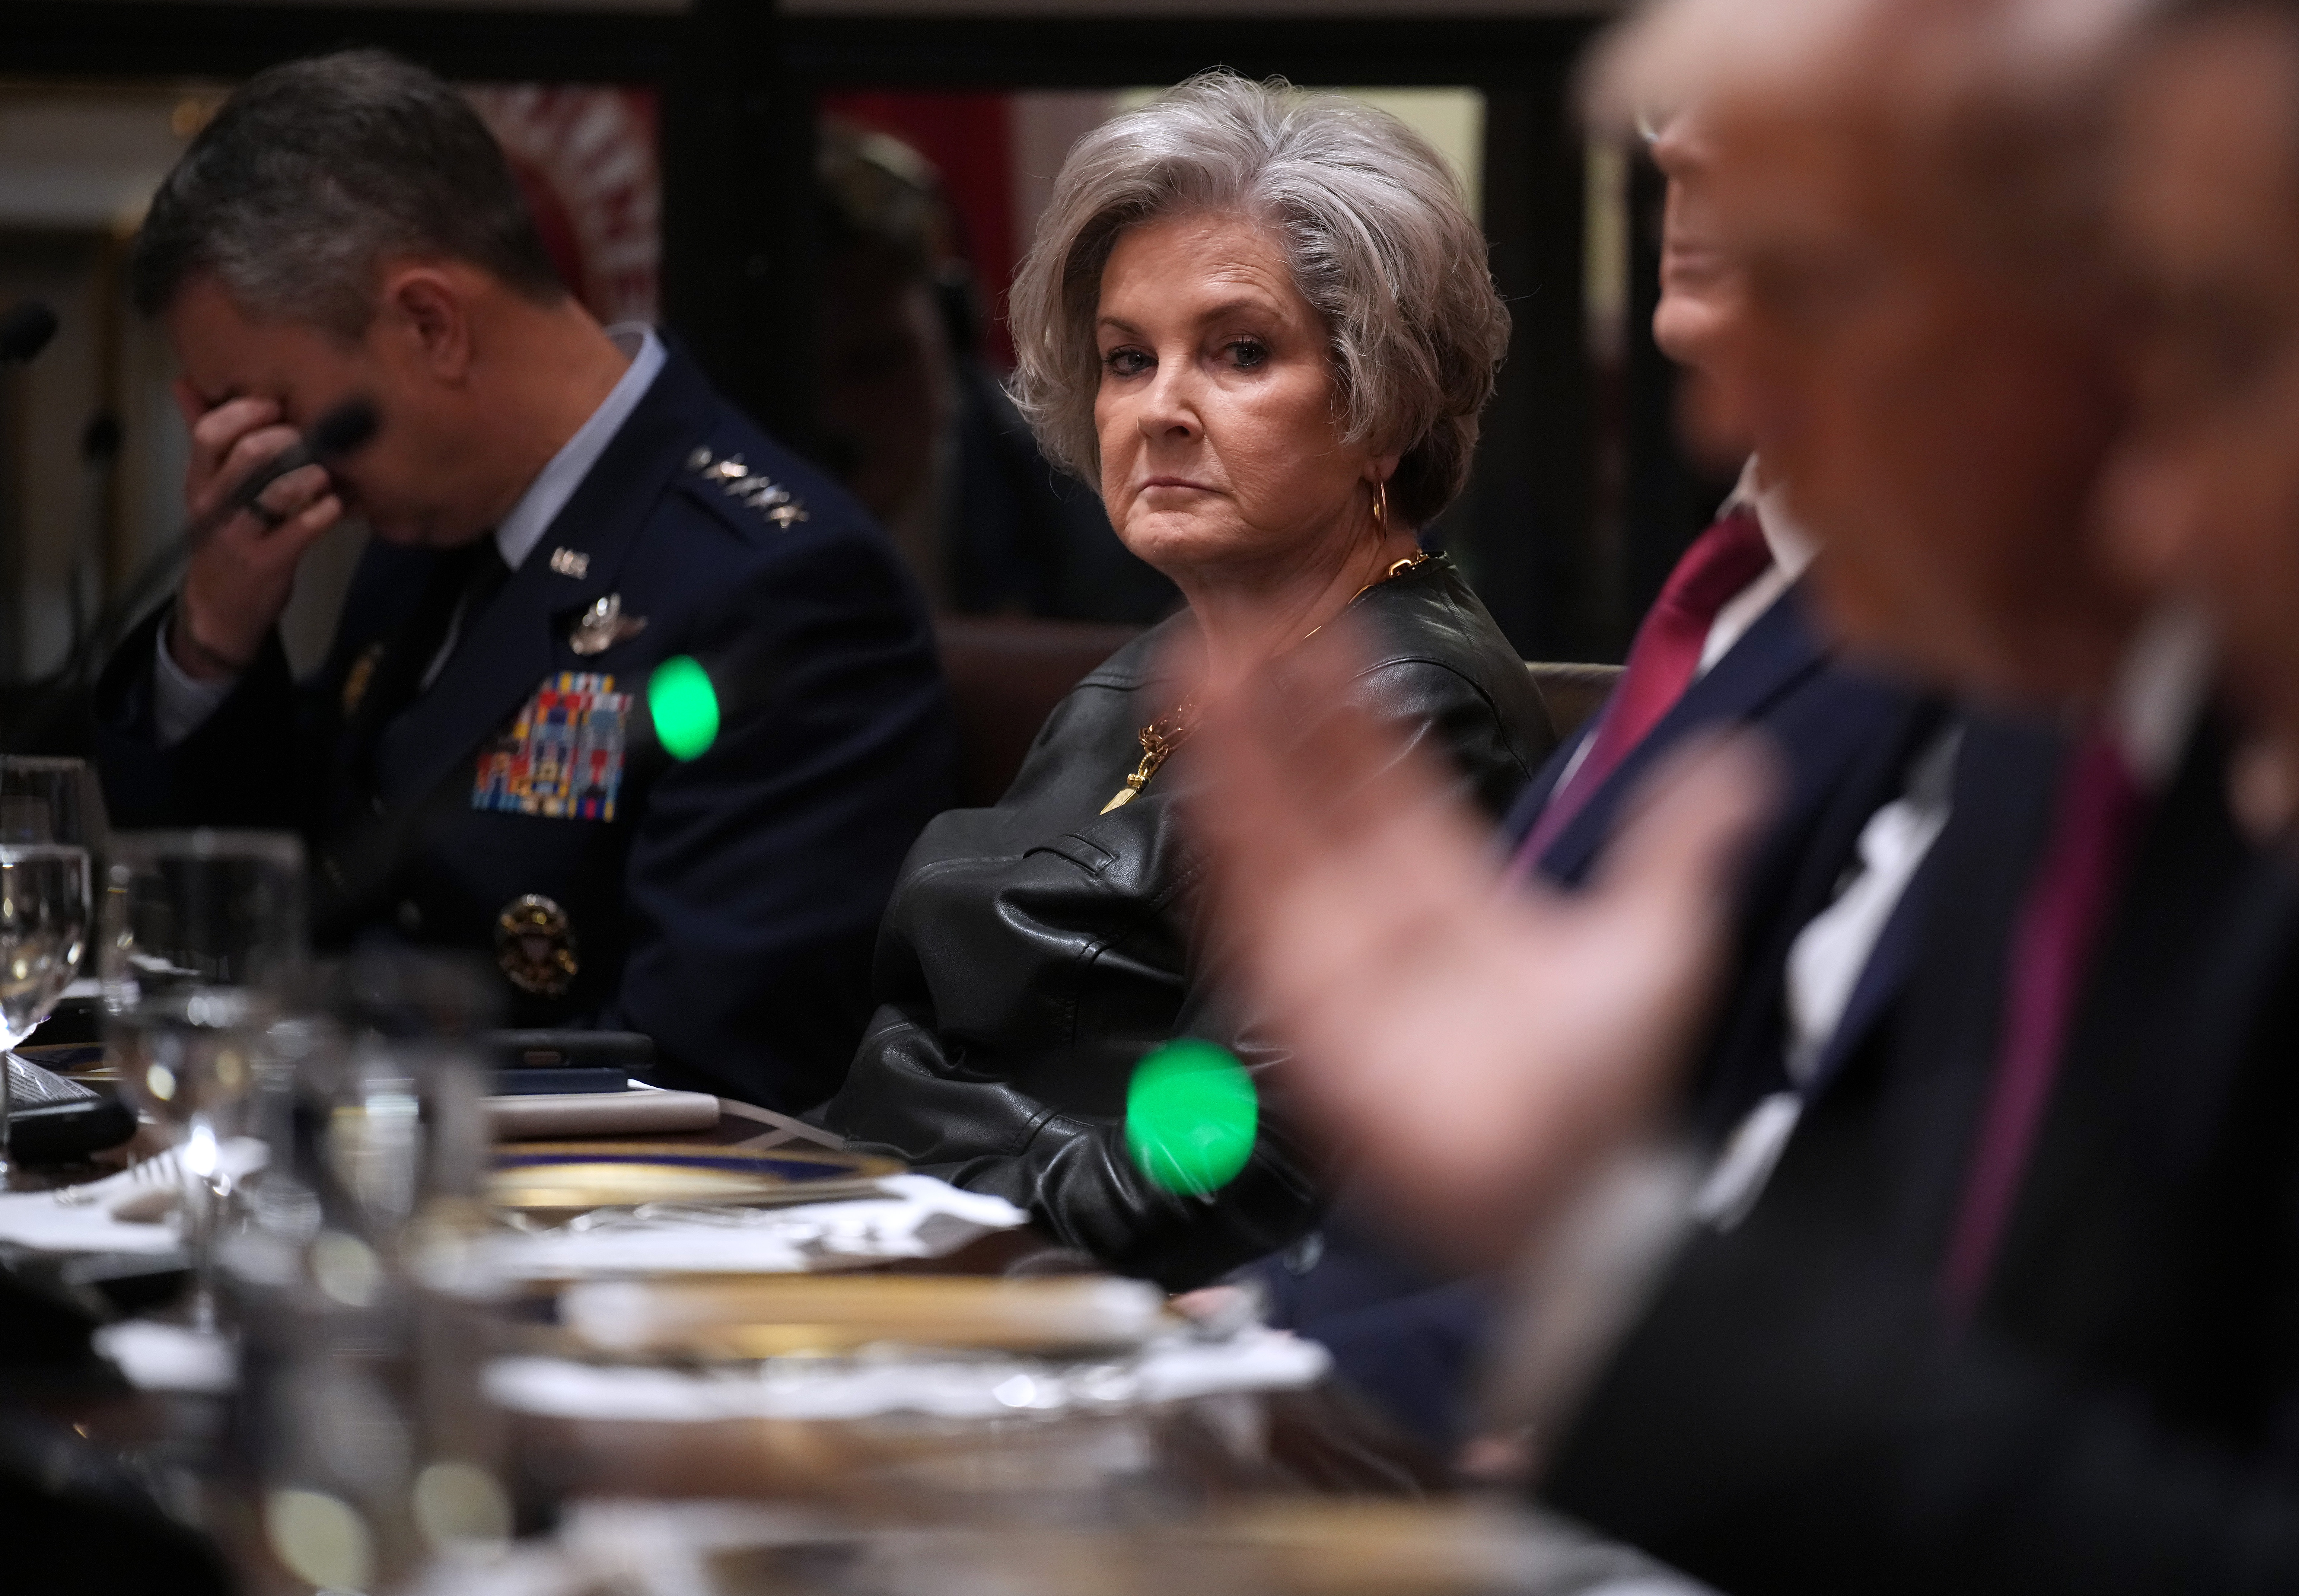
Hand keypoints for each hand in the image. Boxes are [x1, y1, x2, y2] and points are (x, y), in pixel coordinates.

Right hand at [168, 380, 343, 676]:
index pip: (211, 432)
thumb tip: (184, 382)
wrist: (218, 606)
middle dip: (289, 438)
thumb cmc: (224, 534)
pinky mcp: (269, 563)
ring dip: (312, 474)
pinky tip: (336, 506)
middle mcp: (215, 504)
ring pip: (278, 489)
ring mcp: (240, 535)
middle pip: (251, 454)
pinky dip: (327, 511)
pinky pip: (304, 528)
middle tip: (311, 439)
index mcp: (198, 480)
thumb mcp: (206, 486)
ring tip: (325, 474)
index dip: (247, 411)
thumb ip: (203, 435)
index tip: (276, 406)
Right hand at [1188, 625, 1775, 1266]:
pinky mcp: (1300, 1008)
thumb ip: (1680, 846)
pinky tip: (1206, 772)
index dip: (1354, 712)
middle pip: (1317, 797)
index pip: (1389, 784)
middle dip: (1278, 713)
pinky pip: (1254, 910)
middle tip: (1245, 625)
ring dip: (1237, 756)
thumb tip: (1743, 764)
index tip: (1325, 633)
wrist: (1571, 1194)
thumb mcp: (1660, 941)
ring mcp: (1334, 962)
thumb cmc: (1610, 1090)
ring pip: (1274, 838)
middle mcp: (1384, 920)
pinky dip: (1227, 841)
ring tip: (1205, 668)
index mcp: (1457, 898)